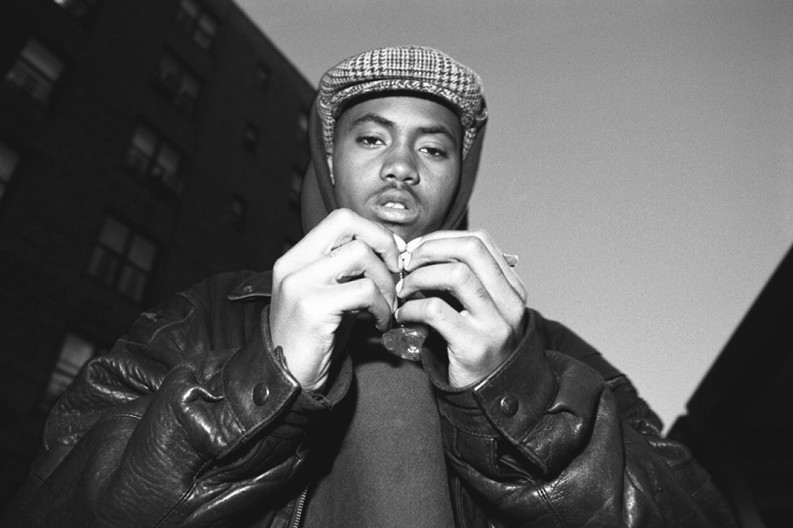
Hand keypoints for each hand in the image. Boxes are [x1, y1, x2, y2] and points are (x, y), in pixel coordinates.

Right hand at [269, 209, 400, 390]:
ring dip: (385, 282)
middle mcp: (293, 264)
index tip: (390, 257)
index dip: (373, 231)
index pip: (340, 218)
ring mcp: (299, 284)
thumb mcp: (329, 295)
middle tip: (395, 274)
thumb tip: (393, 251)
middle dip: (383, 245)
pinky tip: (379, 323)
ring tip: (387, 306)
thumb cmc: (315, 339)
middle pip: (348, 224)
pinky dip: (382, 306)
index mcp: (295, 257)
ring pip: (359, 255)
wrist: (287, 380)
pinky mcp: (312, 308)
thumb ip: (349, 271)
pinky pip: (364, 291)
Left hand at [395, 230, 527, 386]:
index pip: (480, 241)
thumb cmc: (473, 345)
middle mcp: (510, 302)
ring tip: (403, 289)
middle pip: (471, 250)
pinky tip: (403, 315)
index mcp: (512, 287)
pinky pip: (436, 311)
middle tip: (407, 264)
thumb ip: (460, 281)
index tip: (417, 249)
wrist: (488, 395)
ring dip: (420, 277)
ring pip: (456, 275)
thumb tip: (417, 251)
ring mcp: (495, 324)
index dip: (442, 238)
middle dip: (431, 250)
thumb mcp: (478, 309)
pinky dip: (412, 307)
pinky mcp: (474, 346)